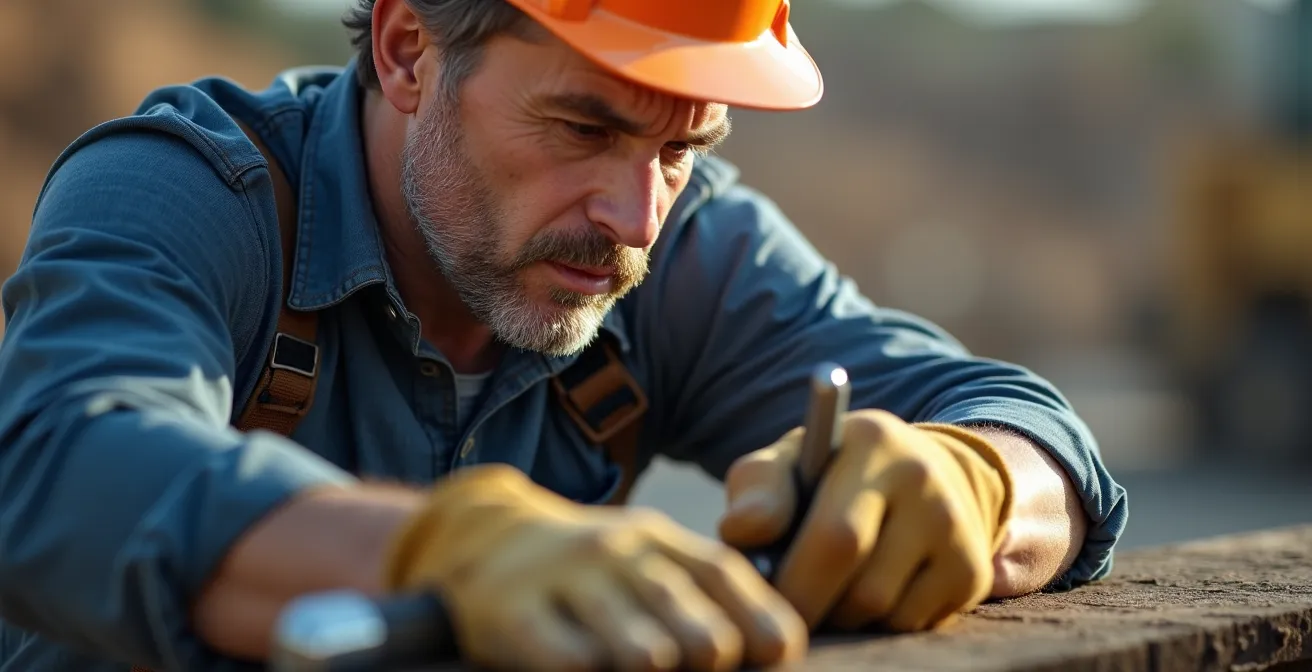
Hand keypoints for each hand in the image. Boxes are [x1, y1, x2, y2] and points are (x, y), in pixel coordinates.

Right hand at [381, 464, 807, 670]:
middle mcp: (616, 551)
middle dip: (707, 663)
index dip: (763, 628)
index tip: (773, 658)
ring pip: (646, 657)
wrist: (480, 537)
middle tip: (686, 666)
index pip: (726, 580)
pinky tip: (584, 666)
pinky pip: (576, 667)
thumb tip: (775, 648)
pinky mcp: (513, 614)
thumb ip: (704, 594)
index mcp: (658, 540)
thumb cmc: (587, 571)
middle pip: (701, 636)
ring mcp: (565, 579)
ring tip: (637, 666)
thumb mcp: (645, 562)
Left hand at [718, 410, 1013, 632]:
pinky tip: (866, 590)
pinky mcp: (971, 570)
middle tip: (785, 612)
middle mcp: (925, 480)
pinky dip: (877, 621)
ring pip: (882, 611)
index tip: (765, 598)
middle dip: (813, 608)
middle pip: (862, 585)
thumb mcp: (788, 461)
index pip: (835, 535)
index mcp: (873, 442)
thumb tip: (738, 532)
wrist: (918, 471)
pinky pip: (909, 622)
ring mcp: (956, 527)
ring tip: (826, 588)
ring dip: (842, 615)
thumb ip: (758, 489)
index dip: (795, 581)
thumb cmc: (827, 474)